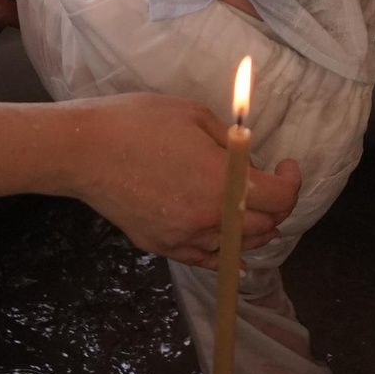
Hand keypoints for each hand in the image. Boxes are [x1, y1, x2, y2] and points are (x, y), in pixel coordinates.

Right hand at [0, 94, 303, 264]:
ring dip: (252, 229)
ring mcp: (183, 239)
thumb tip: (248, 161)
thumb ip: (231, 144)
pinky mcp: (162, 246)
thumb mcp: (195, 116)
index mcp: (222, 183)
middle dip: (276, 206)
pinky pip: (205, 257)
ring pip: (237, 248)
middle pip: (264, 227)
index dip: (292, 181)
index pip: (280, 198)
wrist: (82, 150)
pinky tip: (224, 233)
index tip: (287, 165)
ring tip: (250, 208)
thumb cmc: (137, 122)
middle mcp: (208, 219)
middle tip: (271, 185)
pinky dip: (223, 247)